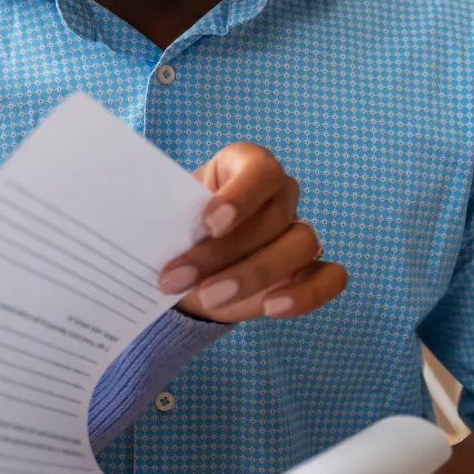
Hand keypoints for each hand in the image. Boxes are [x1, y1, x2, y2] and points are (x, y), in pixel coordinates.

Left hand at [161, 141, 346, 322]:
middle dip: (223, 253)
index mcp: (245, 165)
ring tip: (208, 298)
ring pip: (301, 246)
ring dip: (253, 276)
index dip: (240, 196)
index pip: (260, 170)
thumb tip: (143, 218)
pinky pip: (330, 277)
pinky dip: (307, 294)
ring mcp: (299, 230)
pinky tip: (272, 308)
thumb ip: (164, 212)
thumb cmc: (176, 229)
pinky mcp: (311, 269)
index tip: (209, 224)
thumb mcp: (164, 215)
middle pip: (274, 217)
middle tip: (177, 278)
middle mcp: (279, 194)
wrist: (186, 267)